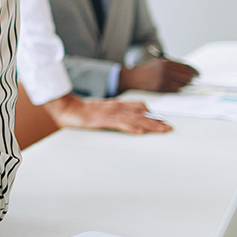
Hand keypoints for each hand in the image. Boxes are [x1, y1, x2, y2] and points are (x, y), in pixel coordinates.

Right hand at [44, 92, 171, 133]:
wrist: (68, 108)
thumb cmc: (83, 111)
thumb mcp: (101, 109)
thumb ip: (113, 112)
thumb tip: (125, 119)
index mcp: (116, 104)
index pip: (138, 106)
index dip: (152, 113)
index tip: (162, 119)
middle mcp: (117, 107)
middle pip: (141, 113)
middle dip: (156, 120)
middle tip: (168, 127)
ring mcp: (111, 113)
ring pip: (135, 119)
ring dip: (150, 124)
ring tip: (162, 130)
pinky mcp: (104, 120)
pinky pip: (121, 124)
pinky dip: (131, 128)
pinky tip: (140, 131)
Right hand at [119, 58, 198, 93]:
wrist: (133, 78)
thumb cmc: (146, 71)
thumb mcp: (159, 63)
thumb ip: (172, 66)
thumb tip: (188, 71)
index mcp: (167, 62)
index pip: (186, 67)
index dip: (194, 71)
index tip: (198, 74)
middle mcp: (166, 70)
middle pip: (186, 75)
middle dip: (192, 79)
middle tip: (195, 80)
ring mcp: (164, 79)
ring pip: (182, 83)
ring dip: (185, 84)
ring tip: (184, 84)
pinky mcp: (161, 88)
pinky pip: (175, 90)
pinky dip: (178, 89)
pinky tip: (176, 87)